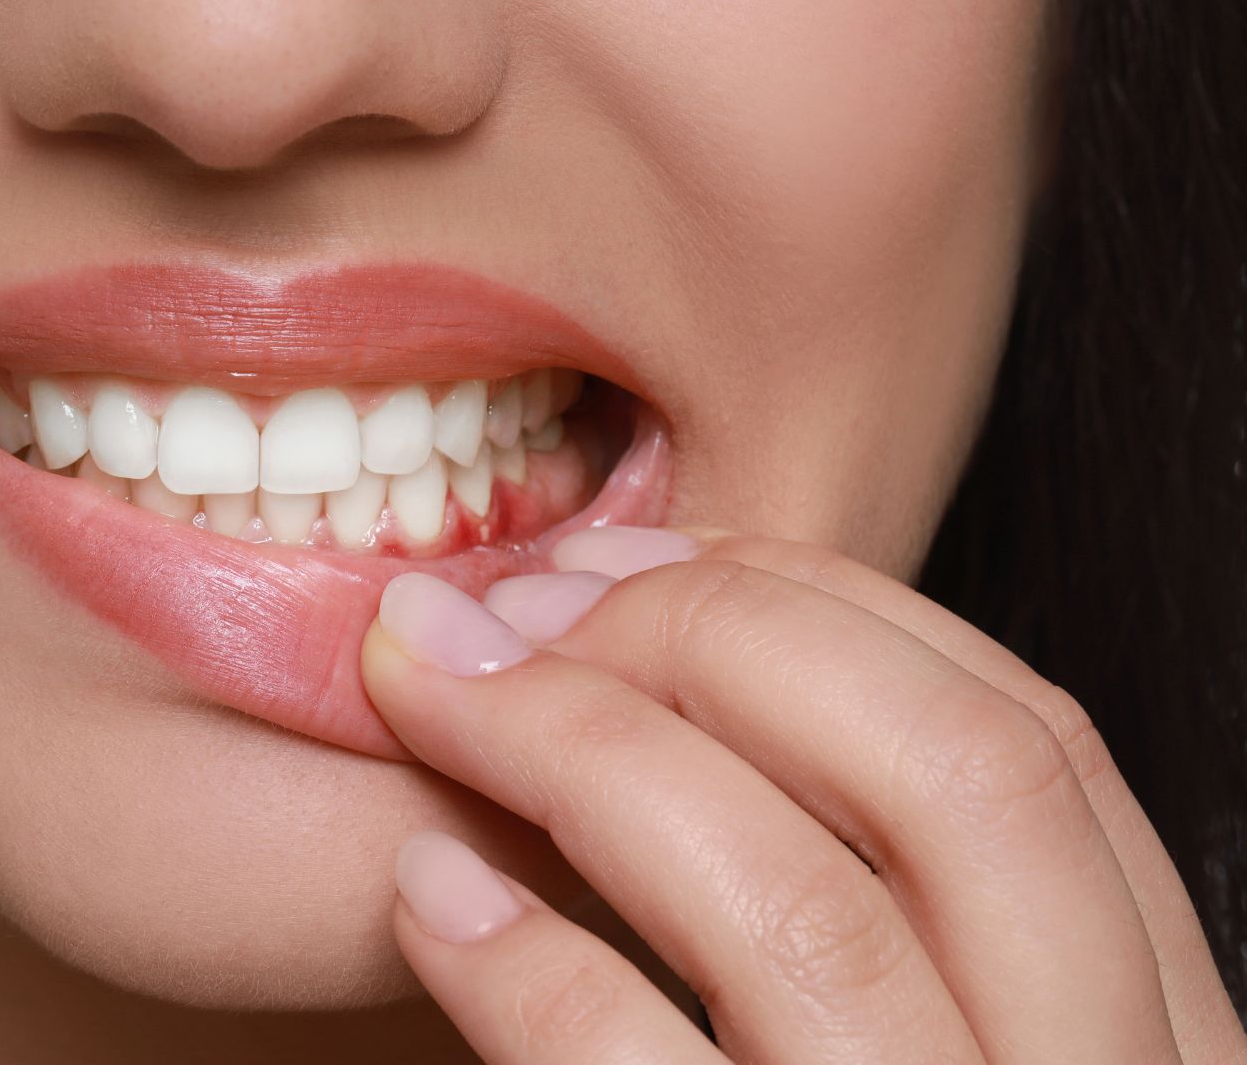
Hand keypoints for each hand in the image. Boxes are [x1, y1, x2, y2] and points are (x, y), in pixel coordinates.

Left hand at [362, 526, 1246, 1063]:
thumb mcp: (931, 1043)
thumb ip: (857, 900)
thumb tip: (649, 664)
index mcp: (1153, 1039)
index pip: (1026, 743)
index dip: (817, 612)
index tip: (635, 565)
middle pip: (955, 776)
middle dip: (710, 640)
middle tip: (511, 613)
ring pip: (808, 916)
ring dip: (584, 754)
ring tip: (430, 697)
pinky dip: (529, 970)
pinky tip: (429, 893)